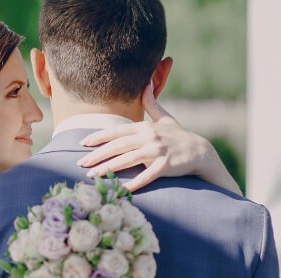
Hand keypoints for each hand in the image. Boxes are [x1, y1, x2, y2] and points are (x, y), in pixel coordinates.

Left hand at [77, 83, 239, 193]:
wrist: (200, 151)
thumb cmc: (179, 136)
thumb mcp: (165, 118)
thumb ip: (152, 103)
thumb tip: (146, 84)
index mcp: (144, 127)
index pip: (116, 132)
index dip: (98, 137)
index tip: (82, 144)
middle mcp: (149, 137)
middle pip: (117, 146)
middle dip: (97, 155)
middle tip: (80, 163)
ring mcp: (157, 151)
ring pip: (127, 160)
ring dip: (108, 169)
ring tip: (91, 176)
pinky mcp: (165, 166)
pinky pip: (146, 176)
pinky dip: (134, 183)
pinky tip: (120, 190)